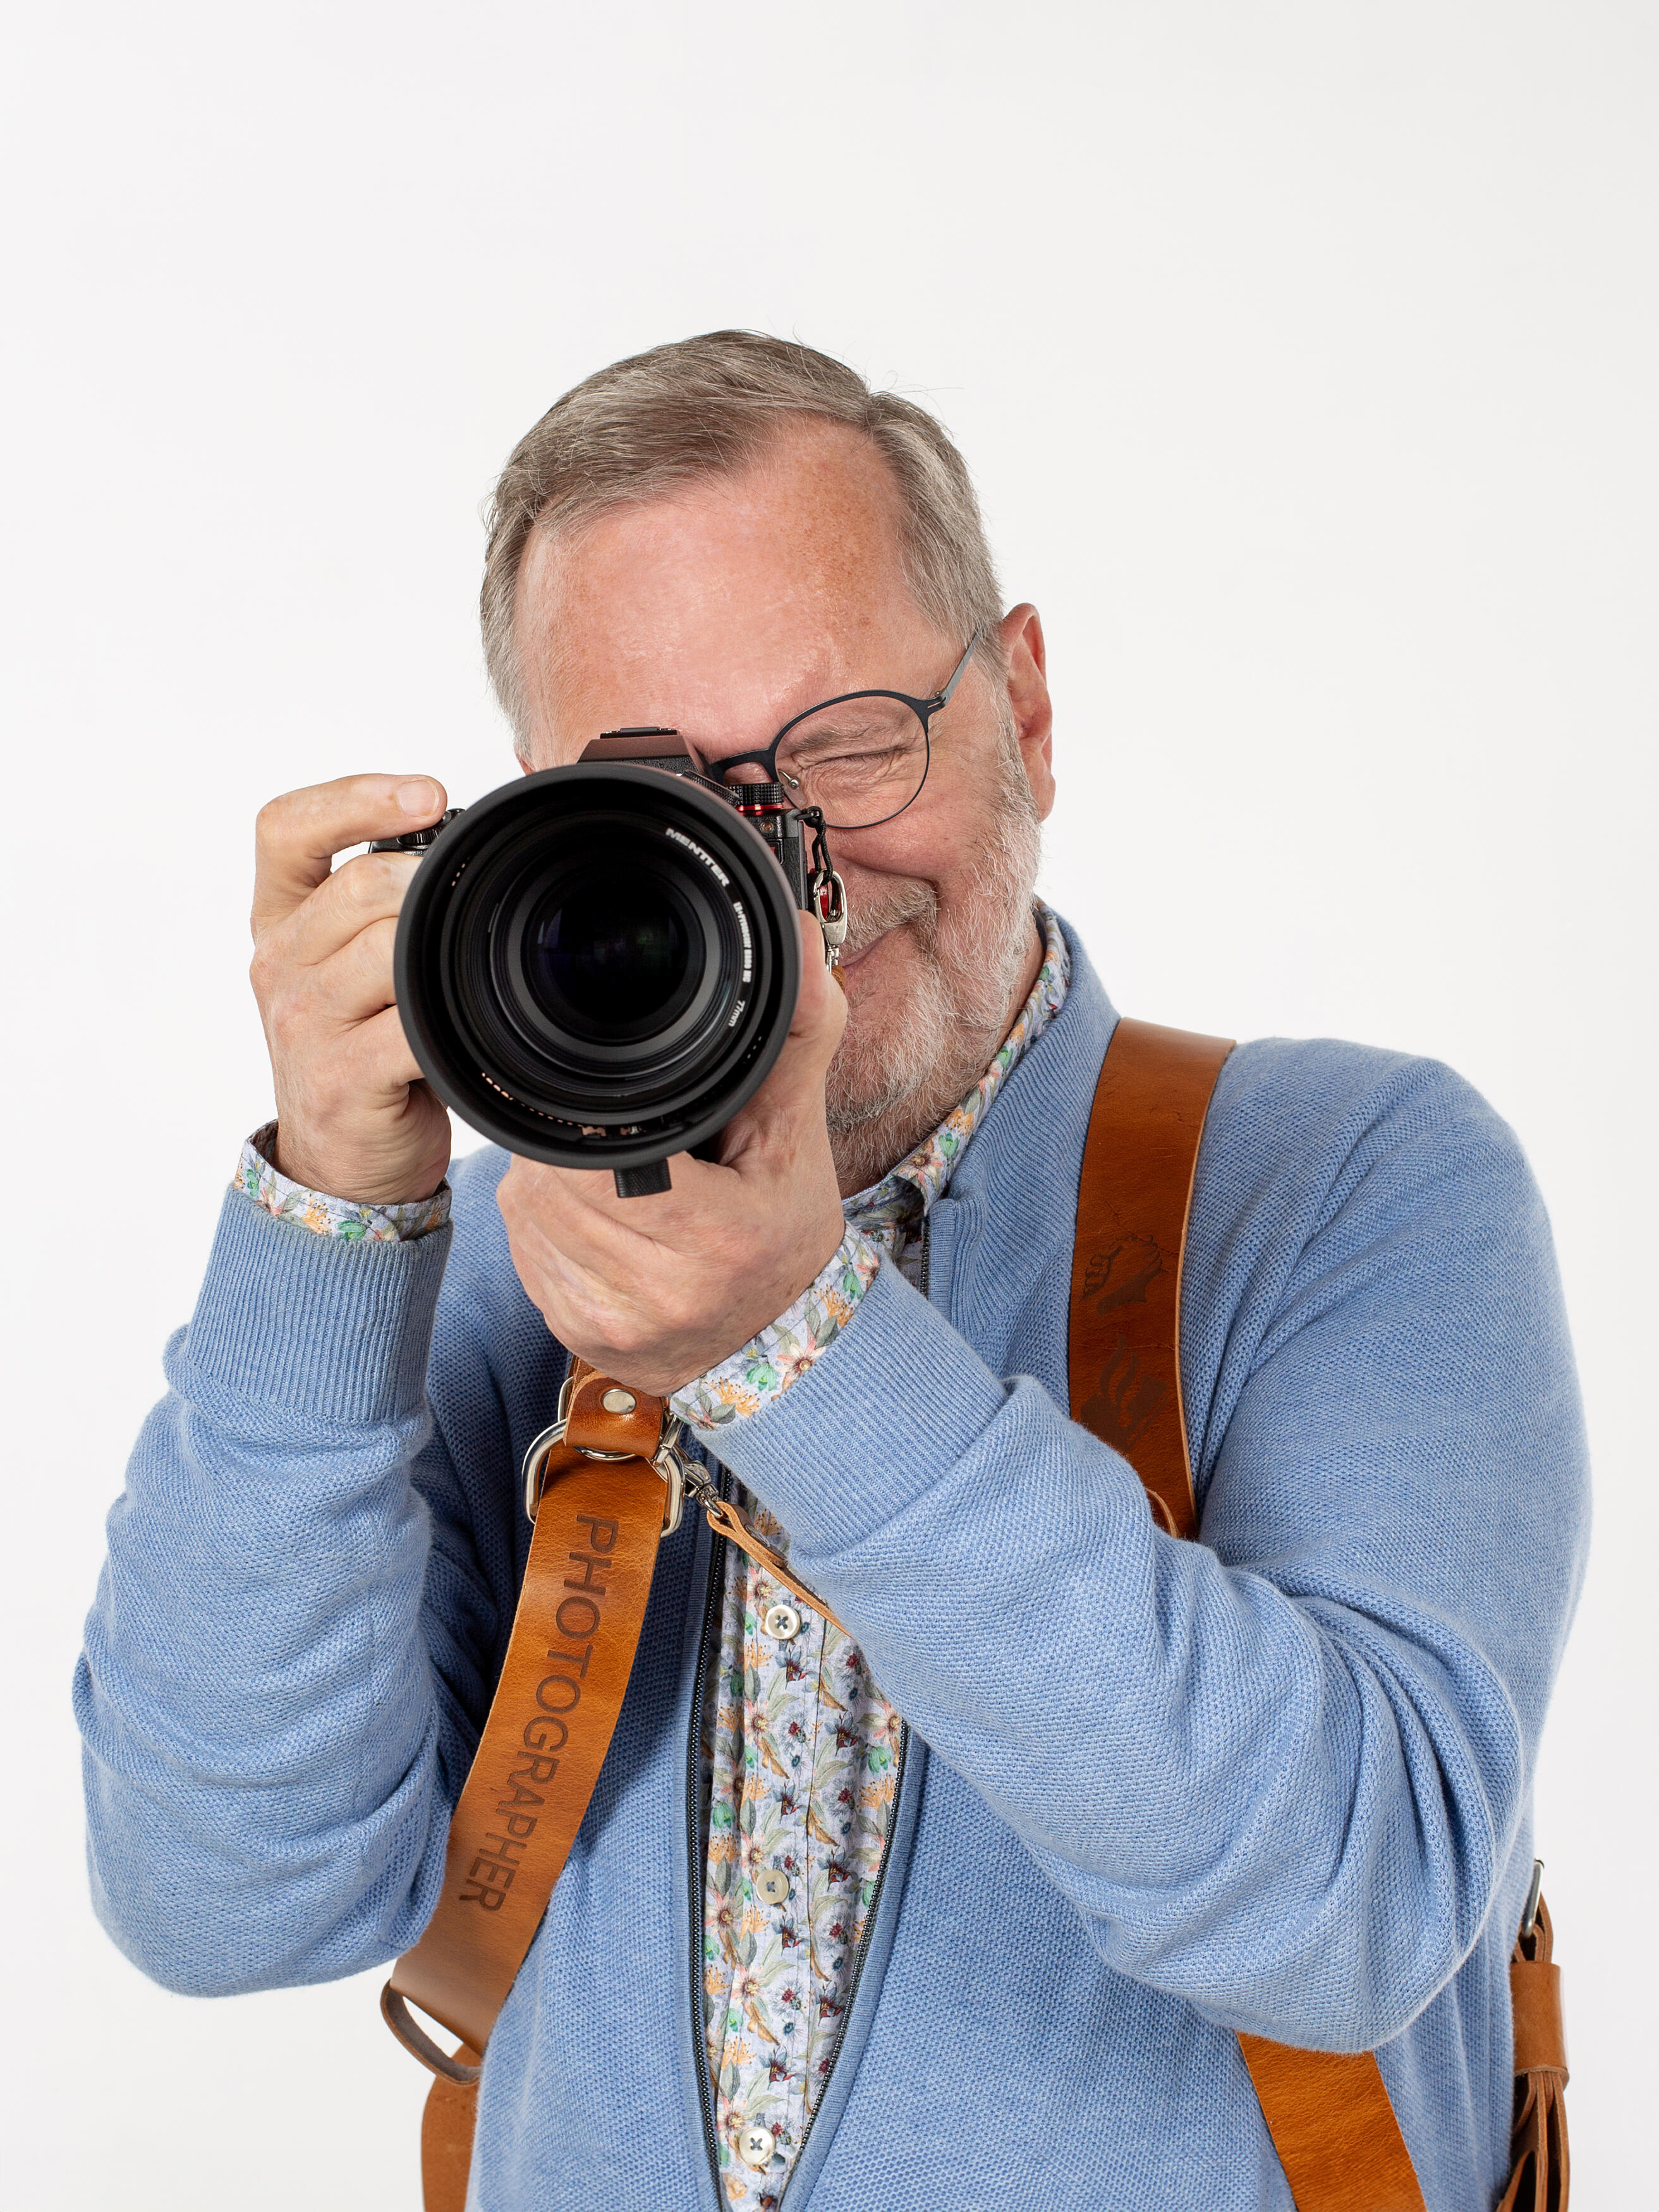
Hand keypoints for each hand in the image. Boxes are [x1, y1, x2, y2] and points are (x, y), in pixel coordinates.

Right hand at [249, 774, 452, 1203]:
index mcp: (280, 920)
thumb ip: (385, 908)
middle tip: (470, 899)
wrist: (341, 1163)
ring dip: (441, 949)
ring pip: (384, 950)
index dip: (355, 796)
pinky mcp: (339, 1077)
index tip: (426, 793)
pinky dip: (446, 1022)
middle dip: (428, 882)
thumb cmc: (363, 1050)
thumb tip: (468, 845)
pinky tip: (465, 1024)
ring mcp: (304, 1022)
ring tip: (468, 964)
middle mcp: (280, 963)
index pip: (284, 827)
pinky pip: (404, 1029)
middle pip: (358, 885)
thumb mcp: (356, 966)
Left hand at [497, 914, 848, 1397]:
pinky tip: (589, 1214)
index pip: (595, 1161)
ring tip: (601, 1169)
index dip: (582, 1121)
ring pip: (526, 1216)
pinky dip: (544, 1224)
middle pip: (549, 1183)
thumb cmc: (788, 1233)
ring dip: (546, 1181)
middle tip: (604, 1126)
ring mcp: (609, 1323)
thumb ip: (794, 1035)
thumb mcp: (800, 1135)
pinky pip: (526, 1256)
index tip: (598, 1099)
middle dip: (563, 1143)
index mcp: (715, 1240)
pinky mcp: (576, 1339)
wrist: (784, 1348)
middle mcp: (656, 1293)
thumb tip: (792, 940)